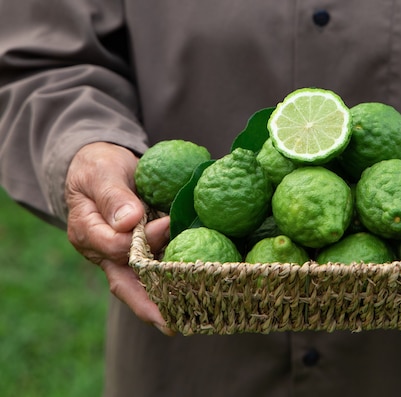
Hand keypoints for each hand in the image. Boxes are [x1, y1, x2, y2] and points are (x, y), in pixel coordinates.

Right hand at [65, 142, 174, 334]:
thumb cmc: (100, 167)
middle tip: (171, 323)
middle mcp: (103, 251)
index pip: (116, 247)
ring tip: (188, 318)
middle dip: (147, 305)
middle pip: (124, 283)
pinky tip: (193, 293)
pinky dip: (171, 283)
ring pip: (140, 285)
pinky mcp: (140, 253)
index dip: (144, 238)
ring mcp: (121, 256)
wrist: (105, 166)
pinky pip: (154, 272)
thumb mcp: (102, 173)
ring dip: (162, 301)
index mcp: (88, 232)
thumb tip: (128, 221)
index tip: (167, 223)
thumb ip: (112, 196)